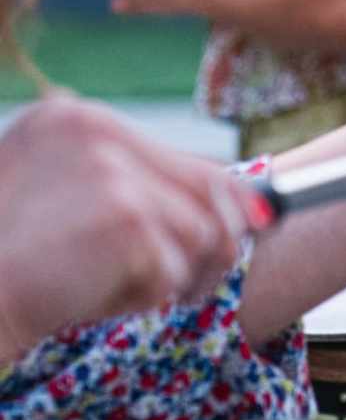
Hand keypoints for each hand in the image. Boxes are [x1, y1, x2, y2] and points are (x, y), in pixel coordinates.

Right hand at [0, 97, 260, 359]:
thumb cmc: (6, 265)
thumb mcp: (63, 205)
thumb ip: (139, 192)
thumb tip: (248, 210)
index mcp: (75, 118)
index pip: (184, 158)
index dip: (218, 205)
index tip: (232, 234)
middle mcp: (98, 131)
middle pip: (212, 187)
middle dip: (217, 241)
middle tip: (193, 283)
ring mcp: (114, 170)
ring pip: (202, 232)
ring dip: (171, 277)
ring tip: (110, 291)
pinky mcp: (127, 217)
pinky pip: (175, 270)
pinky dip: (142, 298)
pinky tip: (89, 301)